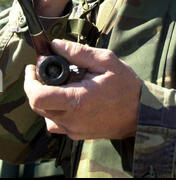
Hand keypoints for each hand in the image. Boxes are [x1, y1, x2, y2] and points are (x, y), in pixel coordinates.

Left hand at [24, 40, 141, 139]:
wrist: (142, 112)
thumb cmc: (126, 85)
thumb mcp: (105, 61)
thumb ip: (78, 52)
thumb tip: (55, 45)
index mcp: (77, 100)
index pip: (38, 97)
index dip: (30, 82)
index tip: (32, 68)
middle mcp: (72, 119)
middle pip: (38, 106)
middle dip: (36, 87)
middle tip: (45, 71)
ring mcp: (74, 130)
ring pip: (46, 116)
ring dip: (46, 99)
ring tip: (60, 84)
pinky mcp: (78, 135)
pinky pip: (57, 124)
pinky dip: (56, 111)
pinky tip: (69, 98)